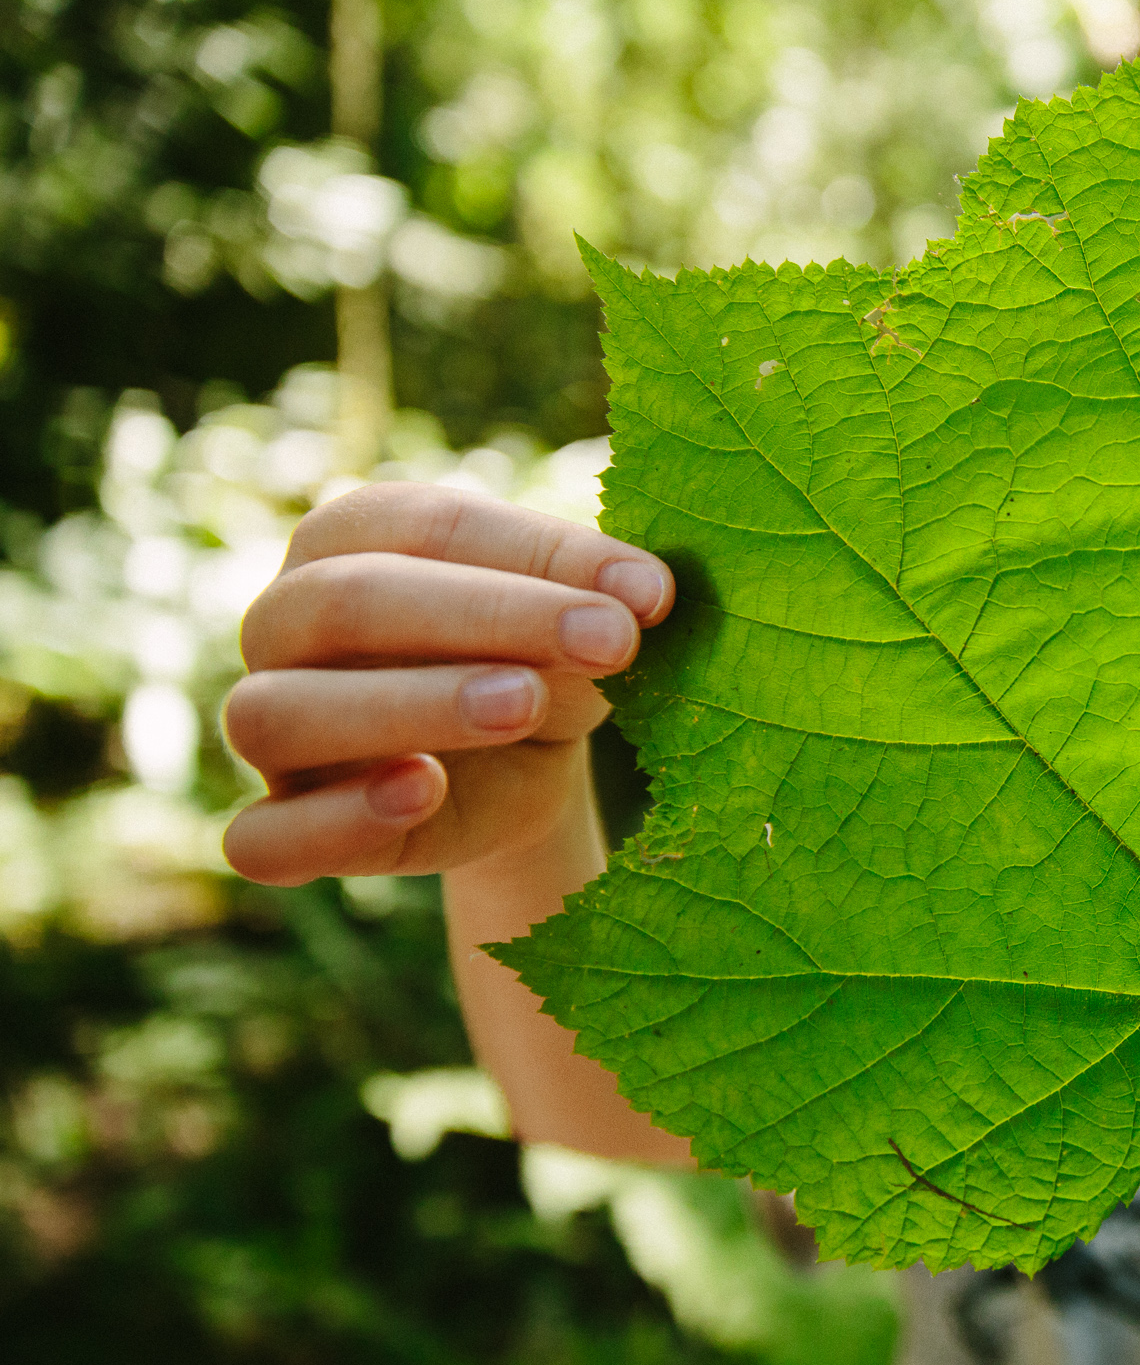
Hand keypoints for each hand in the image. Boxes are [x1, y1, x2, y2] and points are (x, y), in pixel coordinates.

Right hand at [221, 484, 674, 884]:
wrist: (525, 766)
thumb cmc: (543, 658)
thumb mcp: (576, 622)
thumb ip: (596, 599)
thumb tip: (645, 592)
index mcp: (350, 538)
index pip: (425, 526)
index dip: (539, 553)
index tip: (649, 592)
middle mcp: (284, 622)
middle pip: (345, 602)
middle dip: (486, 616)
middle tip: (608, 642)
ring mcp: (268, 727)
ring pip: (281, 713)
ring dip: (406, 707)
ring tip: (524, 704)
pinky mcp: (281, 828)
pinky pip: (264, 838)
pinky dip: (336, 821)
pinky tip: (424, 793)